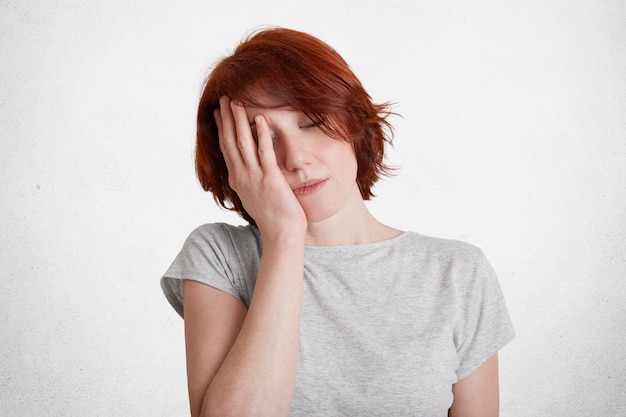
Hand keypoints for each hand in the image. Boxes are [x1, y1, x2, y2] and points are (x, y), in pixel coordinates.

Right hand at [214, 96, 306, 238]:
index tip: (219, 112)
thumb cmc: (273, 218)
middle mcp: (242, 177)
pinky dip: (262, 134)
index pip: (226, 148)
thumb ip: (250, 182)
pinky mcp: (270, 180)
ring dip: (239, 121)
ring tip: (237, 102)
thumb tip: (247, 172)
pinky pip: (265, 152)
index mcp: (237, 180)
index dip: (222, 128)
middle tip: (224, 98)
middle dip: (227, 118)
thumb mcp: (255, 197)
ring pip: (243, 143)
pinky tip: (261, 119)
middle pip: (231, 142)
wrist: (281, 235)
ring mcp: (254, 178)